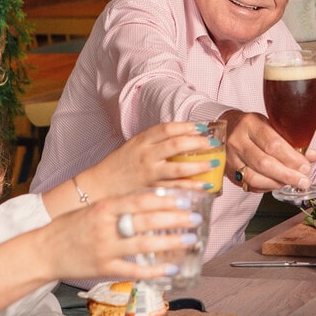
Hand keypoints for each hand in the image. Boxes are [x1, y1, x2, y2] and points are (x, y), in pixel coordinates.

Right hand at [44, 190, 200, 280]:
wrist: (43, 251)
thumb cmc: (70, 227)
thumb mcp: (94, 208)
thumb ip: (119, 205)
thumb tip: (152, 199)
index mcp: (104, 207)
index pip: (140, 200)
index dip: (165, 199)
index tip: (185, 198)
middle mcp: (105, 226)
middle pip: (146, 220)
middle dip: (174, 219)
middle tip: (195, 217)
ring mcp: (105, 248)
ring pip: (143, 244)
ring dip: (170, 242)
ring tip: (189, 239)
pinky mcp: (103, 269)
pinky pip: (133, 270)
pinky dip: (153, 271)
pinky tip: (170, 269)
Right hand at [90, 122, 217, 195]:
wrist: (101, 184)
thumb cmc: (120, 164)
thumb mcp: (135, 145)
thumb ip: (155, 140)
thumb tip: (184, 135)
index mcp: (141, 140)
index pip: (166, 129)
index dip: (186, 126)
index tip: (202, 127)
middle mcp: (146, 155)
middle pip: (175, 145)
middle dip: (197, 143)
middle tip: (214, 143)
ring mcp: (149, 173)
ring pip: (177, 169)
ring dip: (199, 166)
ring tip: (214, 163)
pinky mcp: (151, 190)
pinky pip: (175, 188)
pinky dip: (191, 187)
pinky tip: (204, 186)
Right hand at [220, 110, 315, 192]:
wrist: (226, 128)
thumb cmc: (253, 126)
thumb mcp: (271, 125)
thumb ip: (291, 140)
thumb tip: (313, 156)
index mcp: (250, 124)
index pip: (273, 144)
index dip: (291, 158)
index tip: (306, 167)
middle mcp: (237, 140)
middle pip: (264, 163)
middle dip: (287, 175)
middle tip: (303, 181)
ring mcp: (230, 158)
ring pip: (254, 177)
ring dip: (277, 183)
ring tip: (292, 183)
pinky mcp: (229, 172)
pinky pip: (249, 185)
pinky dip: (266, 187)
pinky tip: (277, 184)